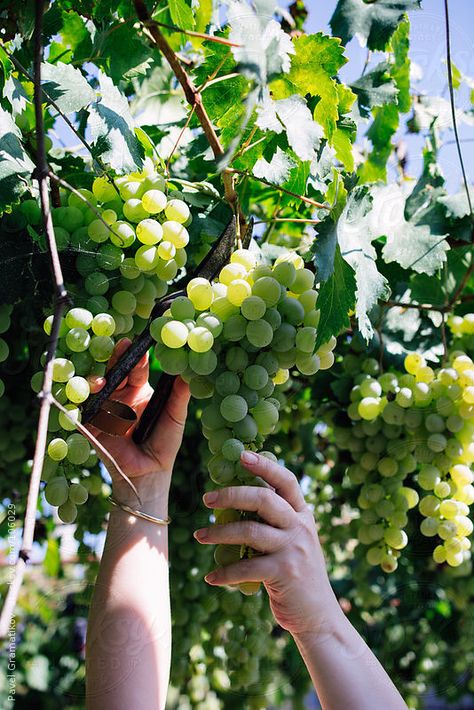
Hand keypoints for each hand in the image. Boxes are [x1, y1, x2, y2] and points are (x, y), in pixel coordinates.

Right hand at [86, 338, 189, 505]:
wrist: (149, 473)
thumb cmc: (164, 444)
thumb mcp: (176, 417)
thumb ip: (180, 395)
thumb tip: (191, 370)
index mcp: (139, 392)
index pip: (137, 369)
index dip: (138, 356)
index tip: (140, 341)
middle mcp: (120, 397)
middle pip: (116, 372)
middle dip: (117, 358)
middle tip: (122, 345)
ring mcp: (106, 409)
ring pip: (100, 386)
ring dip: (101, 378)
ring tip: (106, 378)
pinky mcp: (93, 424)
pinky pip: (87, 407)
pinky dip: (88, 398)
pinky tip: (95, 391)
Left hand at [193, 451, 340, 636]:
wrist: (318, 617)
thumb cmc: (297, 575)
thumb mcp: (295, 541)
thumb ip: (276, 522)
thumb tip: (237, 500)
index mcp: (302, 515)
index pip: (286, 481)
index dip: (265, 465)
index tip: (242, 455)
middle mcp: (300, 527)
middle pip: (264, 499)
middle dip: (232, 495)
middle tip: (207, 499)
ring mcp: (294, 549)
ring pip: (249, 530)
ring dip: (219, 533)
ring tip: (200, 536)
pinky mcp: (284, 573)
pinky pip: (246, 566)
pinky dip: (224, 573)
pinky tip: (211, 577)